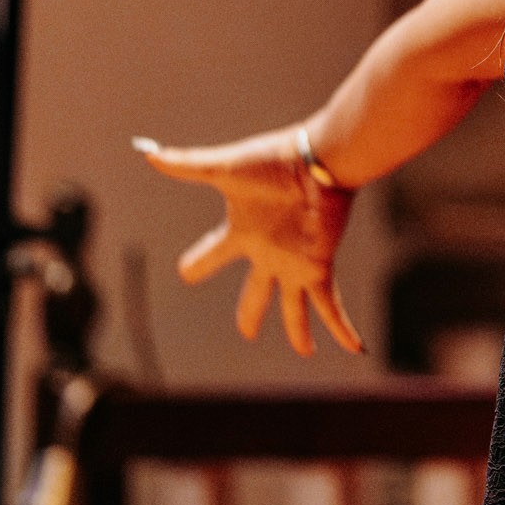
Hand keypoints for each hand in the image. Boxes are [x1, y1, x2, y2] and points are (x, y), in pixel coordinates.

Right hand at [135, 128, 365, 357]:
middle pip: (255, 293)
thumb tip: (147, 152)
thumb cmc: (273, 161)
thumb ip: (187, 164)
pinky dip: (343, 330)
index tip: (187, 273)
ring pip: (295, 309)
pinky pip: (331, 307)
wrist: (316, 159)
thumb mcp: (223, 168)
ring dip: (299, 333)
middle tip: (247, 333)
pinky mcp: (319, 266)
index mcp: (243, 233)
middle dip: (250, 314)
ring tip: (306, 352)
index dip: (197, 265)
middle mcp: (269, 253)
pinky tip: (357, 349)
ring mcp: (295, 263)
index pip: (211, 255)